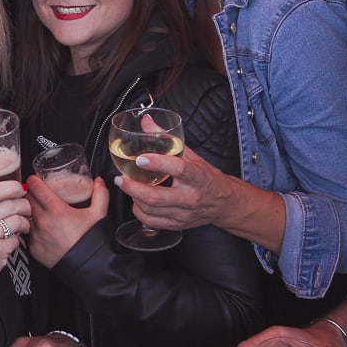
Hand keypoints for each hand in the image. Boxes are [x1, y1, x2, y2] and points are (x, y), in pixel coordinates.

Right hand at [0, 178, 30, 313]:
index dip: (10, 186)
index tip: (19, 188)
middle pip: (9, 205)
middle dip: (23, 204)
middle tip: (26, 207)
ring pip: (16, 221)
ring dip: (24, 222)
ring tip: (22, 225)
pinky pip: (15, 240)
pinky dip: (16, 241)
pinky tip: (10, 242)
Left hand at [25, 173, 105, 266]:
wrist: (89, 267)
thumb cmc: (92, 241)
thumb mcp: (98, 214)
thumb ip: (100, 194)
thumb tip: (99, 181)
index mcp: (57, 210)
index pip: (35, 187)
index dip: (33, 180)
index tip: (34, 179)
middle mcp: (43, 223)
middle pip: (27, 200)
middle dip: (31, 195)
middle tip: (38, 194)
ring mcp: (36, 236)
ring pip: (27, 217)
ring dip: (32, 213)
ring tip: (42, 213)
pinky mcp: (34, 249)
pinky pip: (29, 234)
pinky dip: (35, 230)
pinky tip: (45, 230)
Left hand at [117, 115, 236, 231]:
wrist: (224, 203)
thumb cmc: (207, 178)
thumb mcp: (192, 155)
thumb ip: (168, 139)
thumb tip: (147, 122)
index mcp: (197, 177)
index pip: (178, 169)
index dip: (158, 163)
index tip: (140, 158)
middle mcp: (191, 198)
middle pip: (156, 197)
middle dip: (133, 187)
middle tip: (121, 178)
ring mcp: (184, 214)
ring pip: (151, 211)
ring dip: (134, 198)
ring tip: (127, 187)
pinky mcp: (178, 224)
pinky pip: (152, 222)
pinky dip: (139, 212)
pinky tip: (136, 202)